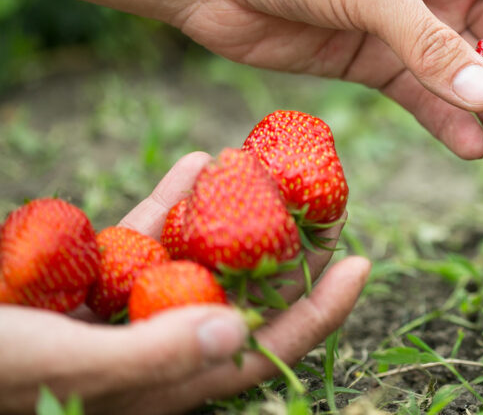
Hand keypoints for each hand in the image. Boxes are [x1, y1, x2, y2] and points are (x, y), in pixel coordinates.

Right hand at [0, 152, 369, 414]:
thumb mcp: (52, 363)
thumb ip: (145, 358)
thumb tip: (237, 335)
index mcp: (153, 388)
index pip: (256, 355)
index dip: (315, 315)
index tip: (360, 262)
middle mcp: (145, 354)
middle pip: (237, 302)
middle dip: (283, 255)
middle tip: (326, 203)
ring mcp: (115, 316)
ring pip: (193, 264)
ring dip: (230, 218)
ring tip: (269, 172)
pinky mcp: (78, 283)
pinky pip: (136, 242)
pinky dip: (166, 204)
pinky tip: (196, 164)